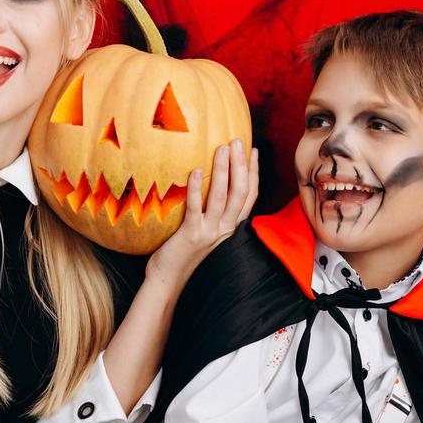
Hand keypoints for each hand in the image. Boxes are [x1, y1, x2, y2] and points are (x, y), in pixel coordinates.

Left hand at [146, 138, 258, 283]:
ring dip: (223, 171)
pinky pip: (196, 209)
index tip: (253, 150)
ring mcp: (209, 232)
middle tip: (237, 141)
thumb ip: (211, 212)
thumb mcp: (205, 231)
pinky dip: (196, 189)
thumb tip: (209, 184)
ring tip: (222, 149)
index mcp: (230, 227)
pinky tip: (194, 171)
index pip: (249, 196)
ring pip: (222, 197)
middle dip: (241, 165)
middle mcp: (224, 229)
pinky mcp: (191, 235)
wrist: (169, 281)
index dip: (254, 172)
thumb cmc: (183, 254)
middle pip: (241, 192)